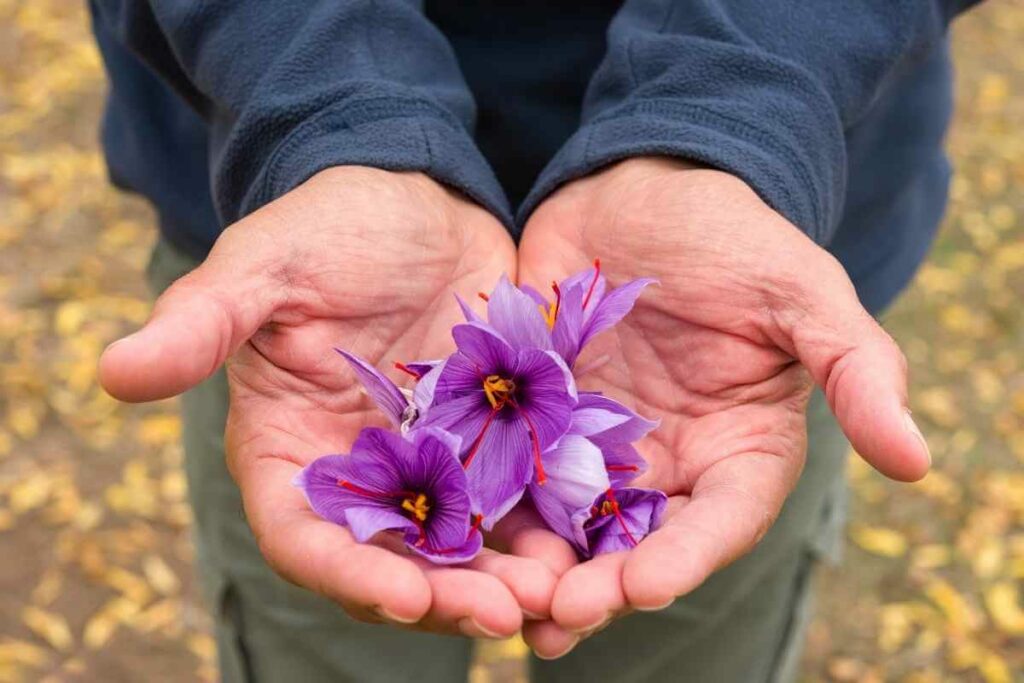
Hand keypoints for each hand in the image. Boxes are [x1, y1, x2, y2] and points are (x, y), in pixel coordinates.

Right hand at [100, 167, 569, 636]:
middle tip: (503, 614)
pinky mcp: (492, 438)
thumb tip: (111, 373)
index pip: (308, 535)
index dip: (349, 573)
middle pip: (396, 557)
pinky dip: (548, 526)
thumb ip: (202, 323)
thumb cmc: (327, 226)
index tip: (403, 596)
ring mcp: (432, 460)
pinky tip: (589, 543)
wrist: (415, 198)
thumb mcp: (266, 267)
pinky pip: (521, 497)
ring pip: (465, 542)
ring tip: (559, 595)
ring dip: (506, 576)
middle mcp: (362, 471)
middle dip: (445, 594)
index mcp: (291, 448)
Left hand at [516, 157, 930, 655]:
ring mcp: (592, 444)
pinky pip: (505, 468)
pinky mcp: (531, 416)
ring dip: (534, 569)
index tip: (644, 585)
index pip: (719, 519)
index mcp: (736, 447)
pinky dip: (484, 507)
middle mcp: (665, 462)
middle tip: (556, 617)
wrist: (640, 186)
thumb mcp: (800, 292)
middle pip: (634, 541)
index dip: (685, 556)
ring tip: (496, 609)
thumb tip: (918, 462)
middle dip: (598, 584)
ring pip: (564, 522)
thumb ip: (855, 370)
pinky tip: (451, 539)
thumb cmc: (732, 235)